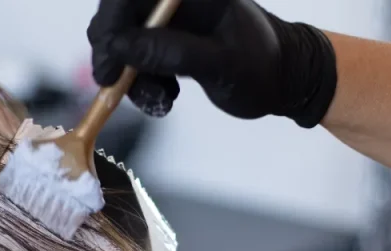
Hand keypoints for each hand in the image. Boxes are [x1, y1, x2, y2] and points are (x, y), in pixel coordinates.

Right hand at [88, 0, 336, 125]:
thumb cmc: (264, 67)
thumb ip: (171, 52)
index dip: (110, 25)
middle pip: (120, 16)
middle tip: (120, 88)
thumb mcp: (220, 64)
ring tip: (159, 100)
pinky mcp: (166, 40)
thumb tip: (121, 47)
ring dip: (132, 78)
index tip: (107, 65)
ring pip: (124, 42)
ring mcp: (169, 20)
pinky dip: (142, 83)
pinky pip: (136, 59)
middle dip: (117, 56)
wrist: (283, 80)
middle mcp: (174, 0)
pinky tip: (164, 97)